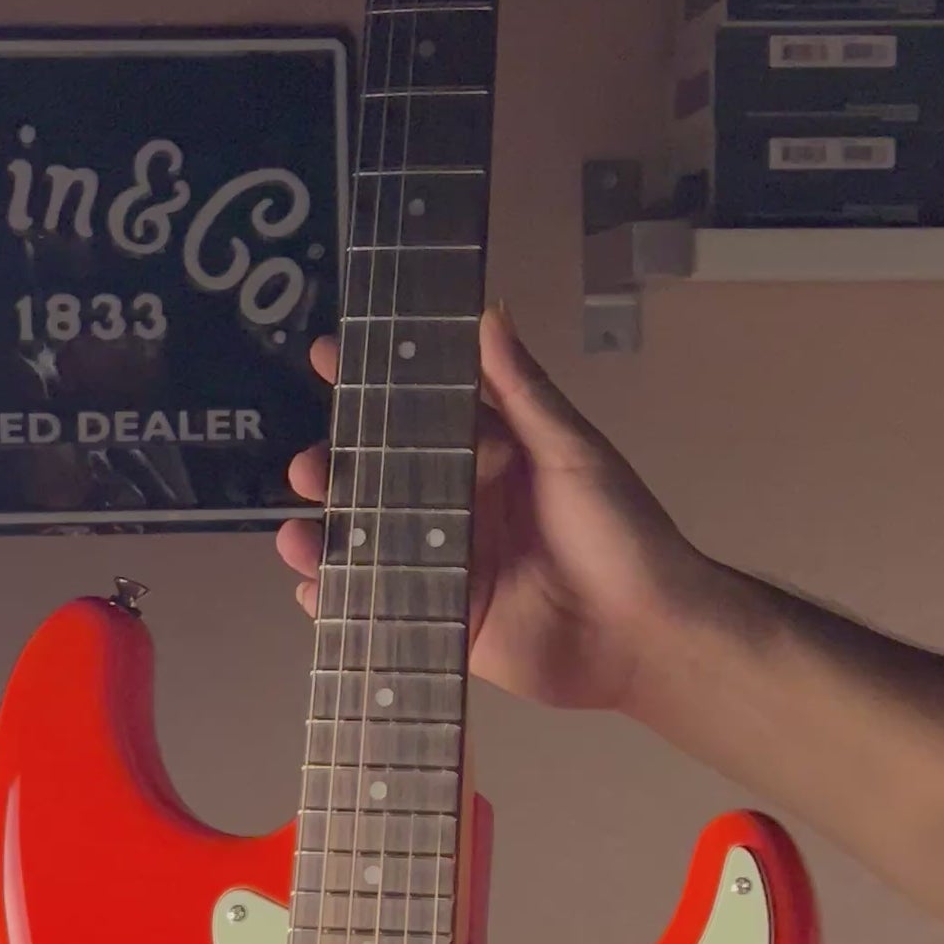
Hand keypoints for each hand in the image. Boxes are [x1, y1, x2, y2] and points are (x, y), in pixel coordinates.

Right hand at [275, 305, 709, 713]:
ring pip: (369, 543)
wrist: (646, 633)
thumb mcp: (571, 451)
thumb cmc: (619, 532)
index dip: (371, 388)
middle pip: (379, 481)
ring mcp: (449, 567)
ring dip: (325, 536)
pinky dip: (340, 600)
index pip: (418, 415)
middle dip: (334, 471)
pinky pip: (380, 606)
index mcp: (491, 458)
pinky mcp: (446, 621)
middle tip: (307, 467)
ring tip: (297, 536)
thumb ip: (522, 390)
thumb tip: (489, 311)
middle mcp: (461, 507)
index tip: (324, 356)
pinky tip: (313, 591)